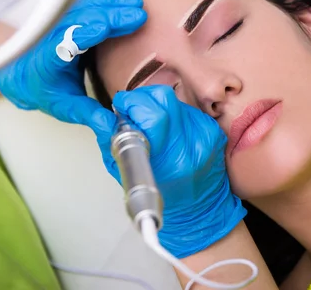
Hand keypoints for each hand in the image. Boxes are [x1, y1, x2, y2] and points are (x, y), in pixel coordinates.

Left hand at [0, 0, 145, 132]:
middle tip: (137, 15)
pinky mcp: (70, 13)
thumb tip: (112, 127)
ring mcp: (61, 21)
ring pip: (83, 4)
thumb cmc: (47, 90)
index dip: (83, 33)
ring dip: (110, 2)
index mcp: (48, 60)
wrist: (26, 73)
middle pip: (79, 18)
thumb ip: (89, 115)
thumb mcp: (66, 107)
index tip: (103, 27)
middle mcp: (52, 36)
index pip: (64, 43)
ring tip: (136, 5)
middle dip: (109, 14)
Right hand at [106, 85, 246, 258]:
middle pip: (163, 97)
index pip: (151, 113)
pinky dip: (172, 115)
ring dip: (156, 106)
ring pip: (173, 99)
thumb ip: (108, 137)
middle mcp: (191, 144)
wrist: (198, 212)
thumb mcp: (122, 170)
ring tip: (151, 126)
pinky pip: (185, 109)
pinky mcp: (213, 130)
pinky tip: (169, 132)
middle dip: (141, 99)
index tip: (122, 108)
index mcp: (169, 158)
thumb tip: (97, 112)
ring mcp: (205, 135)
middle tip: (133, 112)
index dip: (131, 103)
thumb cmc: (157, 195)